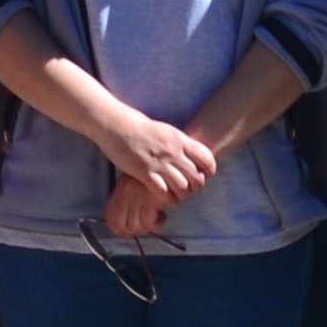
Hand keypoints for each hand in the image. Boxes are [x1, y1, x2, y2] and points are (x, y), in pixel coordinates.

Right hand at [100, 111, 220, 201]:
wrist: (118, 126)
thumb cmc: (140, 128)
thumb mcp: (166, 131)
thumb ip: (179, 143)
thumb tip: (192, 154)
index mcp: (179, 139)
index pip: (206, 158)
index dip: (209, 170)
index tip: (205, 175)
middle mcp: (173, 152)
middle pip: (196, 177)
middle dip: (196, 187)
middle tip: (190, 189)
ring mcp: (159, 163)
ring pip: (182, 187)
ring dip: (182, 195)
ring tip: (178, 196)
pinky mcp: (145, 173)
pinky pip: (164, 193)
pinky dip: (168, 200)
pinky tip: (166, 200)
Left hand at [104, 172, 175, 239]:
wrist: (169, 159)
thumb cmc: (154, 174)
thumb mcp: (136, 184)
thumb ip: (130, 202)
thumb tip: (130, 226)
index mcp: (120, 191)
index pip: (112, 219)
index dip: (122, 231)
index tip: (133, 231)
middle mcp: (126, 194)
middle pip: (124, 226)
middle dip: (137, 231)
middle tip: (148, 225)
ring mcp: (138, 196)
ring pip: (137, 226)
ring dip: (148, 228)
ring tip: (157, 219)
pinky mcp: (151, 198)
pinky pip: (149, 222)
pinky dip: (157, 223)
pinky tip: (162, 215)